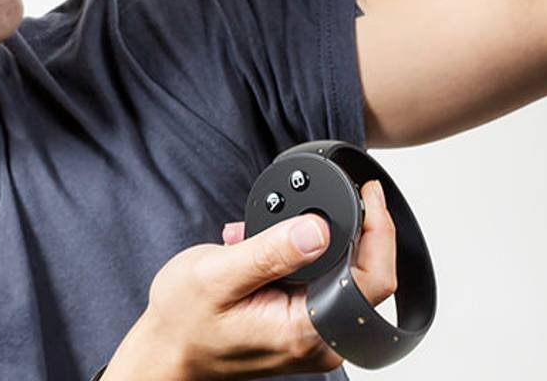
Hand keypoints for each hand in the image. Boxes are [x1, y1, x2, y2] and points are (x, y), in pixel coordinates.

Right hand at [103, 179, 396, 379]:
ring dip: (316, 242)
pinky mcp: (303, 327)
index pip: (374, 281)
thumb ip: (272, 251)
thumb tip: (319, 229)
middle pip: (368, 276)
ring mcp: (313, 336)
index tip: (370, 194)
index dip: (380, 232)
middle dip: (344, 230)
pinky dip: (302, 257)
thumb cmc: (183, 323)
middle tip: (311, 203)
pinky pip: (323, 284)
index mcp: (306, 330)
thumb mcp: (218, 275)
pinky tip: (267, 246)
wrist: (166, 353)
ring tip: (269, 231)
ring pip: (345, 276)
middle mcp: (319, 340)